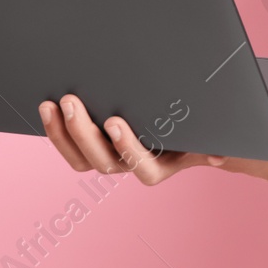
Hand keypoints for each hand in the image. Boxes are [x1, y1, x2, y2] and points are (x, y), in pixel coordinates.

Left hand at [40, 94, 239, 185]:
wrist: (193, 132)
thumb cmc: (203, 130)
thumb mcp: (212, 136)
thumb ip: (216, 145)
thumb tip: (219, 155)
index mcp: (162, 165)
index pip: (143, 166)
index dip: (127, 147)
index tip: (116, 122)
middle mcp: (133, 165)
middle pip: (103, 160)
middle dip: (83, 132)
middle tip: (72, 101)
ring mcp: (112, 157)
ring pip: (81, 158)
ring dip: (62, 134)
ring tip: (50, 105)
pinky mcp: (96, 145)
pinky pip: (72, 148)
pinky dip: (58, 131)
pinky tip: (48, 108)